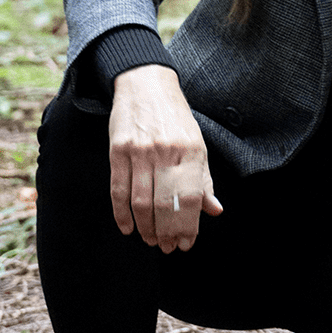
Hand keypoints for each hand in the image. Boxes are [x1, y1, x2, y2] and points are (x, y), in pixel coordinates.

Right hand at [108, 65, 223, 252]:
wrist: (145, 84)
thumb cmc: (175, 118)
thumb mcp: (197, 144)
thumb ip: (203, 179)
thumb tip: (214, 210)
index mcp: (191, 151)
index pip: (190, 199)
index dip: (188, 226)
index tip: (186, 243)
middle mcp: (166, 152)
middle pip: (164, 205)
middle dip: (166, 232)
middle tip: (167, 247)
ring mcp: (140, 151)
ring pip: (141, 201)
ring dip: (145, 227)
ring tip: (151, 240)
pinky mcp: (117, 151)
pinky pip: (119, 189)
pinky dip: (122, 213)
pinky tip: (128, 227)